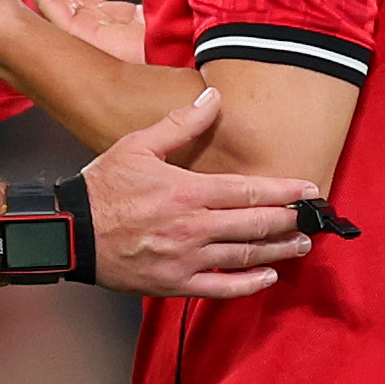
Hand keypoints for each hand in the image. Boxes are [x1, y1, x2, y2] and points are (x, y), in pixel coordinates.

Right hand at [84, 87, 318, 296]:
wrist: (70, 231)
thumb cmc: (103, 186)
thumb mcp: (138, 145)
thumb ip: (181, 124)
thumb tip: (214, 96)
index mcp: (187, 191)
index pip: (249, 191)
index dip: (284, 191)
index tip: (309, 191)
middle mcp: (192, 227)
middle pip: (255, 225)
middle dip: (290, 222)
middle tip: (314, 221)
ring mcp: (185, 258)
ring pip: (244, 256)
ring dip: (278, 251)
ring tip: (301, 246)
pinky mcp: (174, 283)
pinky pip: (221, 287)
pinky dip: (249, 284)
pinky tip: (268, 277)